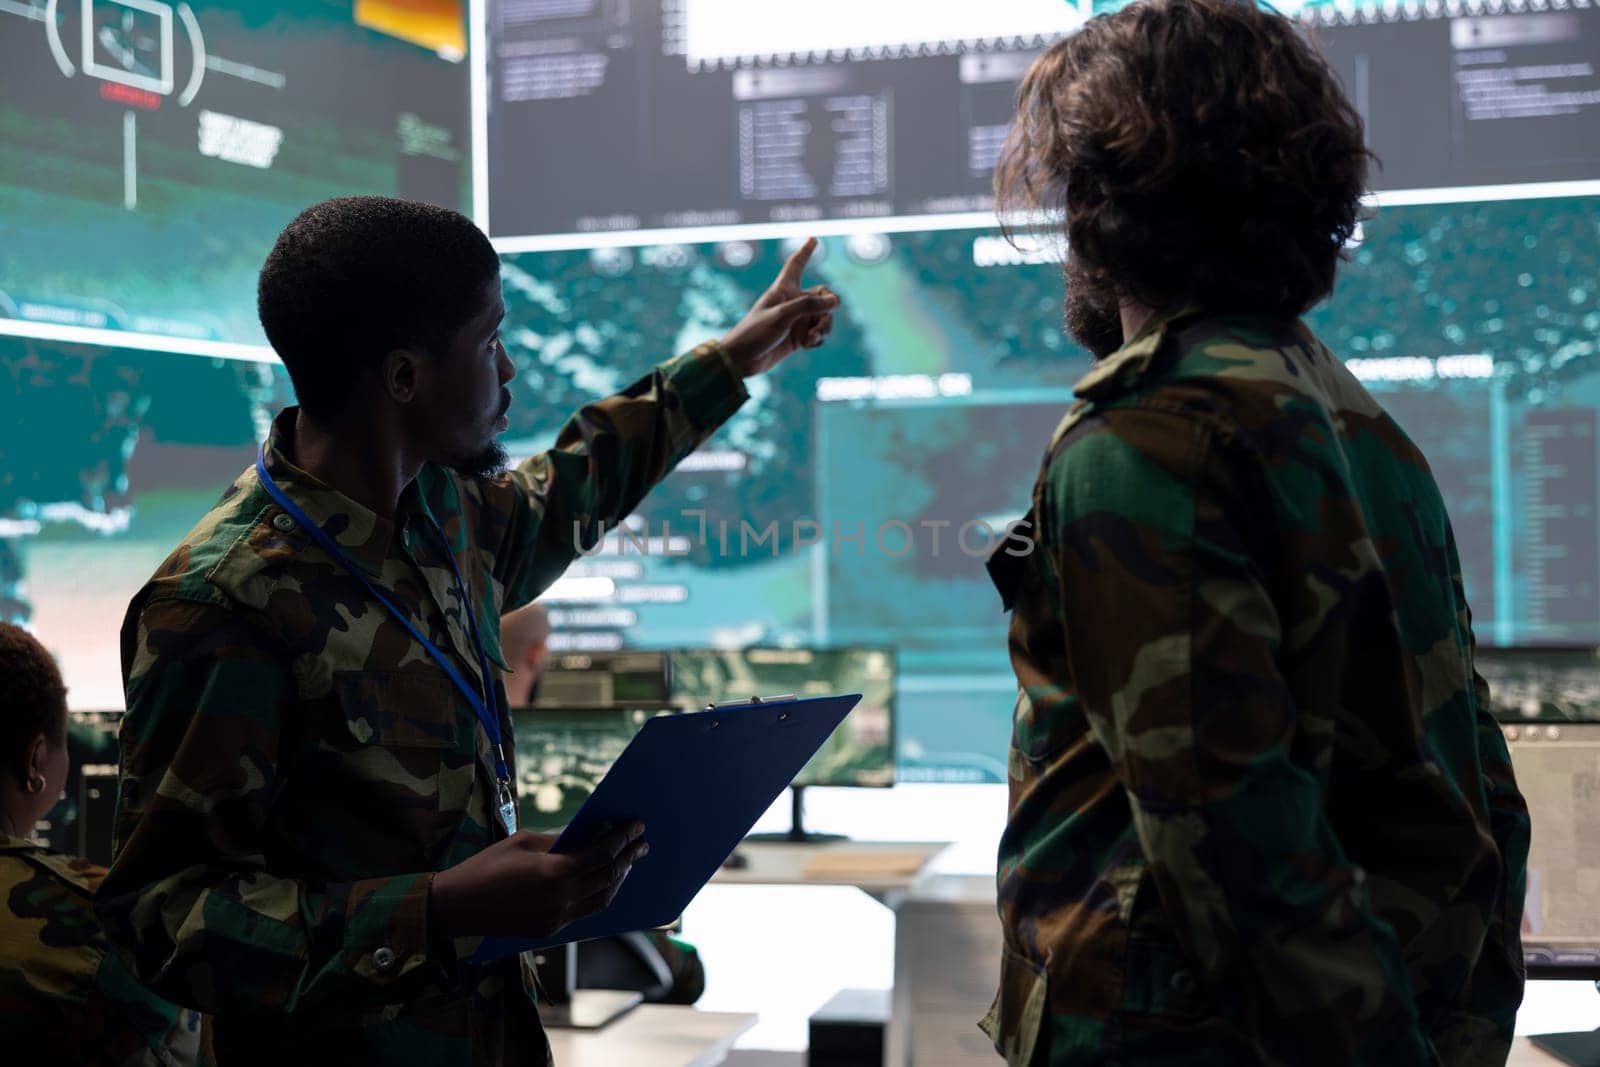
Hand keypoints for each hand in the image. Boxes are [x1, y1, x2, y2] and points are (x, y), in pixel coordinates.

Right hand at [429, 822, 648, 938]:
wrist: (457, 907)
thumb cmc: (486, 867)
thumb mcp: (524, 842)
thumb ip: (559, 842)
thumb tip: (587, 836)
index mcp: (556, 872)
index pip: (602, 853)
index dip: (623, 838)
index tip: (637, 825)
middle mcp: (562, 899)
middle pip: (608, 877)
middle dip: (629, 858)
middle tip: (642, 843)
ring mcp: (558, 918)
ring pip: (602, 899)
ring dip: (619, 879)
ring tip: (628, 861)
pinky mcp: (551, 929)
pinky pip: (586, 911)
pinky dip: (600, 894)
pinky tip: (604, 881)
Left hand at [719, 237, 839, 376]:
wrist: (743, 360)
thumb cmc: (755, 333)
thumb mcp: (782, 316)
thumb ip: (809, 305)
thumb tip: (836, 301)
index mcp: (783, 289)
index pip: (796, 264)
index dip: (805, 251)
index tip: (813, 239)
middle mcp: (792, 302)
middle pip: (822, 295)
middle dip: (828, 306)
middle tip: (825, 315)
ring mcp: (796, 320)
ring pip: (824, 317)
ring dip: (824, 326)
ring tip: (814, 337)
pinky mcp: (798, 337)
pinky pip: (818, 333)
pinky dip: (818, 339)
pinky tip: (809, 344)